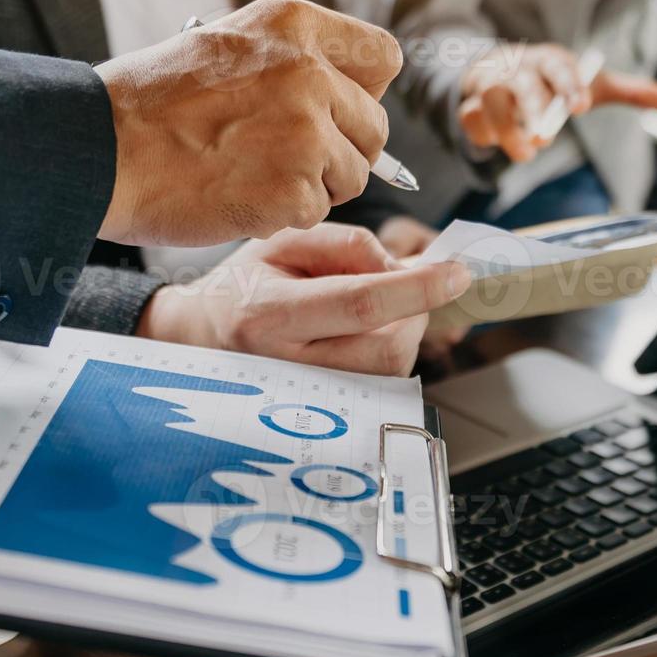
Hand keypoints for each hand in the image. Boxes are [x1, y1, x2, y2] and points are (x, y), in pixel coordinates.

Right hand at [94, 0, 402, 246]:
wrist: (98, 150)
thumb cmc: (147, 106)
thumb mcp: (223, 46)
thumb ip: (289, 60)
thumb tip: (344, 96)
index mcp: (293, 26)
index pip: (382, 57)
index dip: (362, 93)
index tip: (336, 112)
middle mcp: (309, 72)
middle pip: (375, 127)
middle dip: (341, 152)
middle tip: (286, 161)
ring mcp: (305, 133)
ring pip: (353, 175)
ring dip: (314, 187)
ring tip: (253, 177)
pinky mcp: (294, 189)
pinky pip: (317, 212)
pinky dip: (283, 216)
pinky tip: (238, 198)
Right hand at [135, 223, 470, 376]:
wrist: (199, 339)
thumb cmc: (243, 285)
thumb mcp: (281, 240)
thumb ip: (343, 244)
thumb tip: (397, 269)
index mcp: (270, 311)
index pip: (360, 303)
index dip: (416, 289)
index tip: (457, 272)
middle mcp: (286, 364)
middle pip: (386, 347)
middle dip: (412, 312)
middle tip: (401, 286)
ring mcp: (303, 398)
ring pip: (389, 372)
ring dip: (402, 334)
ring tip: (367, 311)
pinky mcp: (321, 415)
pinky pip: (379, 386)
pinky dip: (387, 353)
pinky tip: (362, 336)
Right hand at [459, 42, 656, 160]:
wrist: (503, 68)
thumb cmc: (556, 80)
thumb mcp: (594, 83)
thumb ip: (633, 93)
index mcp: (550, 58)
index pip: (559, 67)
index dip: (568, 86)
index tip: (581, 107)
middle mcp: (517, 66)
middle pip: (521, 82)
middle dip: (533, 108)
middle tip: (546, 139)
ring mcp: (489, 83)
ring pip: (488, 100)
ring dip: (505, 128)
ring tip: (526, 154)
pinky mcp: (469, 103)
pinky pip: (469, 117)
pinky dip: (481, 132)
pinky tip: (494, 142)